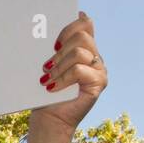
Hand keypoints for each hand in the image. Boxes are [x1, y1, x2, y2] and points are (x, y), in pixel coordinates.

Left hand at [29, 12, 107, 134]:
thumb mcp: (48, 66)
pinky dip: (63, 78)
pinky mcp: (99, 82)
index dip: (69, 27)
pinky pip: (79, 70)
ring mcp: (99, 69)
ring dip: (58, 66)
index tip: (53, 43)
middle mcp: (94, 56)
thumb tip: (43, 31)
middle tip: (46, 65)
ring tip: (47, 79)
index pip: (85, 23)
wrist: (50, 118)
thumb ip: (53, 49)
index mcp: (84, 48)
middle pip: (82, 35)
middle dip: (60, 49)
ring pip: (79, 52)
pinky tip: (52, 87)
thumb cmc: (45, 93)